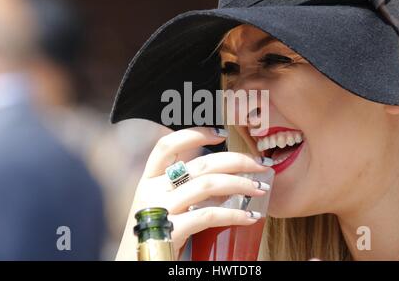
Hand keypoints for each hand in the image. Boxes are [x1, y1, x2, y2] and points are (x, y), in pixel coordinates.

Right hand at [116, 127, 272, 259]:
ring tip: (260, 189)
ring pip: (207, 185)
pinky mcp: (171, 231)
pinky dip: (234, 214)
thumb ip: (187, 187)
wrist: (138, 264)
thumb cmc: (156, 232)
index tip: (223, 134)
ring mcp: (160, 210)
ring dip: (240, 184)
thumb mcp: (164, 203)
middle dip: (237, 160)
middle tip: (261, 164)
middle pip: (200, 164)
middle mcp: (151, 189)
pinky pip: (209, 216)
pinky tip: (250, 216)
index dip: (195, 134)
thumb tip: (226, 176)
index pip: (168, 145)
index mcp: (148, 178)